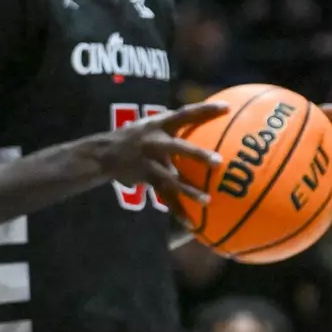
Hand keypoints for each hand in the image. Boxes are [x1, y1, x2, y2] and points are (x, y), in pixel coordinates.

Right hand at [97, 101, 230, 206]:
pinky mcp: (146, 178)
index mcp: (158, 125)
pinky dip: (177, 210)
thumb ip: (173, 126)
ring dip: (189, 190)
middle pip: (178, 148)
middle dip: (197, 154)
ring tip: (207, 200)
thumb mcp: (150, 125)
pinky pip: (165, 196)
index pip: (184, 114)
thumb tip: (203, 124)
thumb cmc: (134, 136)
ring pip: (171, 178)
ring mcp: (149, 161)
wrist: (104, 154)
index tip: (227, 108)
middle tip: (218, 162)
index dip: (204, 110)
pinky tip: (191, 223)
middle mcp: (154, 142)